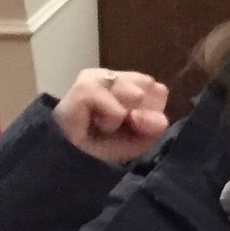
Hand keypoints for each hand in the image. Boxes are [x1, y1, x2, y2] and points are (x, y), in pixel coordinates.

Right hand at [53, 69, 168, 164]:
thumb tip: (156, 117)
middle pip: (149, 88)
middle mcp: (116, 75)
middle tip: (114, 124)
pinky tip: (93, 122)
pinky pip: (116, 108)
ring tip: (103, 124)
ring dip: (122, 118)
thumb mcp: (139, 138)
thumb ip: (154, 125)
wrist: (70, 155)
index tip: (130, 124)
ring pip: (136, 94)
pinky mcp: (86, 85)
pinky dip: (111, 121)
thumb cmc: (103, 143)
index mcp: (131, 83)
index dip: (150, 112)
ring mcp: (100, 76)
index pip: (158, 90)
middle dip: (137, 113)